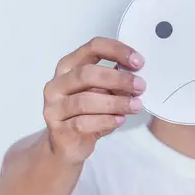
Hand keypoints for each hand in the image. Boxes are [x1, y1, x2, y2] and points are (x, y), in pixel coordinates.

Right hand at [43, 37, 145, 164]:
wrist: (68, 146)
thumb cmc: (88, 114)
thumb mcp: (103, 93)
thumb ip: (115, 82)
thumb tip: (137, 75)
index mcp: (69, 67)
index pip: (93, 48)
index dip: (117, 51)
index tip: (138, 62)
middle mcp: (57, 84)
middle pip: (86, 74)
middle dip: (118, 79)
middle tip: (140, 86)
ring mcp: (54, 107)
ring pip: (84, 101)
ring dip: (115, 102)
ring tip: (136, 105)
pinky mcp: (58, 130)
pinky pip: (82, 123)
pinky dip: (105, 120)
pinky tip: (120, 120)